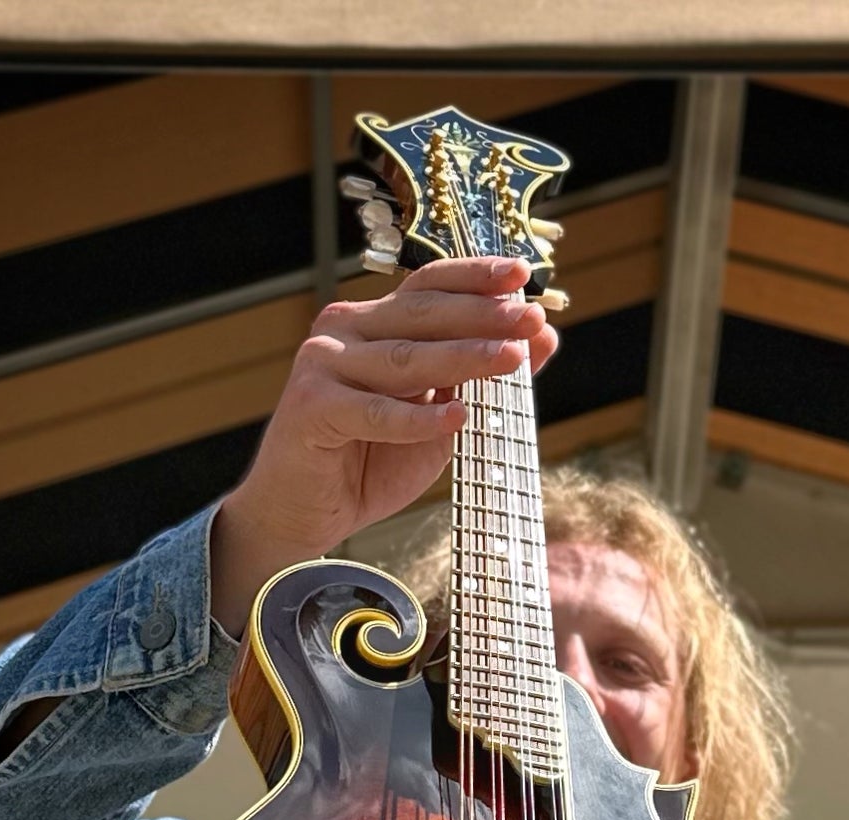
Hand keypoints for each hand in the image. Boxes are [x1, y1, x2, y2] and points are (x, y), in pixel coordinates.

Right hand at [211, 256, 558, 636]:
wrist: (305, 514)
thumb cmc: (372, 464)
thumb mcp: (440, 419)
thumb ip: (483, 379)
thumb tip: (543, 338)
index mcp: (375, 323)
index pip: (429, 286)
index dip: (475, 277)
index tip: (524, 277)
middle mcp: (346, 331)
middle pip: (421, 314)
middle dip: (482, 316)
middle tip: (529, 320)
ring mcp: (323, 365)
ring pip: (404, 359)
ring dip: (462, 358)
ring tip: (510, 361)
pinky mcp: (311, 408)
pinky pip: (374, 413)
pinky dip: (416, 418)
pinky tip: (455, 418)